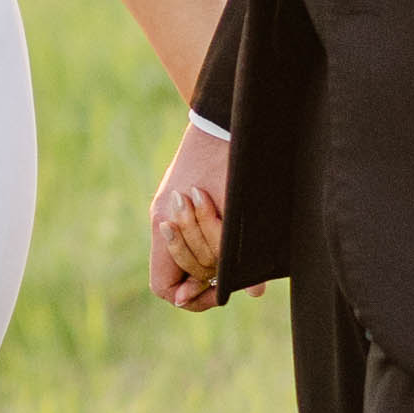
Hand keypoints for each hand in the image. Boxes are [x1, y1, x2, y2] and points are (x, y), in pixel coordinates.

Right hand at [146, 123, 231, 311]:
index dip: (189, 297)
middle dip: (206, 273)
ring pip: (186, 253)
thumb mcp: (239, 212)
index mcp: (166, 223)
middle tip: (231, 265)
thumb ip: (237, 252)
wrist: (224, 116)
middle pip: (177, 272)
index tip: (215, 290)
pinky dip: (212, 238)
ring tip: (234, 241)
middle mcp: (161, 219)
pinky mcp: (181, 197)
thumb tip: (252, 292)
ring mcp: (169, 207)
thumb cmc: (232, 160)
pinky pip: (191, 233)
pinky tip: (232, 229)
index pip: (163, 286)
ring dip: (212, 252)